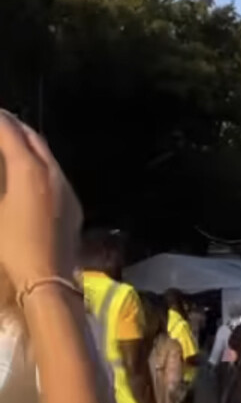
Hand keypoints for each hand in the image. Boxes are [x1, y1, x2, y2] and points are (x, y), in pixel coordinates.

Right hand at [0, 111, 82, 296]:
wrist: (48, 281)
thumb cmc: (11, 248)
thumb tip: (4, 172)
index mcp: (28, 170)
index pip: (11, 132)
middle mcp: (52, 173)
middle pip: (33, 138)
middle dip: (15, 126)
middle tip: (0, 121)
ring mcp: (66, 189)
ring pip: (47, 156)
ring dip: (29, 144)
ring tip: (11, 142)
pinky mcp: (72, 206)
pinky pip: (55, 173)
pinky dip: (39, 164)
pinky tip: (29, 173)